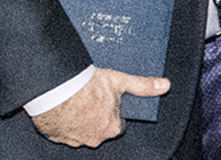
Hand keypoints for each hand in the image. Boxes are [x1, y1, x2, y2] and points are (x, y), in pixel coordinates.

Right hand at [32, 68, 168, 146]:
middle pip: (99, 128)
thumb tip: (164, 86)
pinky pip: (62, 131)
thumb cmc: (86, 87)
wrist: (55, 90)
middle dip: (96, 115)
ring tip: (76, 101)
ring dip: (79, 119)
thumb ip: (143, 86)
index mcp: (112, 128)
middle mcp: (94, 138)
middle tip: (91, 98)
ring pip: (80, 130)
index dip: (113, 110)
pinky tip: (62, 108)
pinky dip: (63, 121)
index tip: (107, 100)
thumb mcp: (120, 81)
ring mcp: (74, 139)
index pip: (118, 123)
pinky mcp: (56, 136)